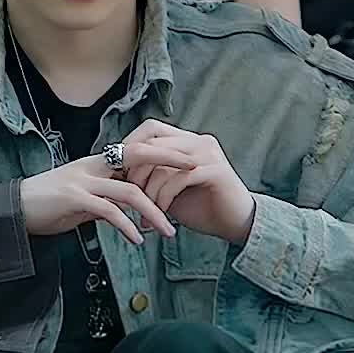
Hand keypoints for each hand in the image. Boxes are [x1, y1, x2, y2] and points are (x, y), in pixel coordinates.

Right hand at [20, 154, 174, 247]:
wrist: (14, 209)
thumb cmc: (48, 205)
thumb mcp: (82, 200)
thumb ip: (105, 200)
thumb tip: (127, 211)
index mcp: (98, 163)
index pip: (138, 150)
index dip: (164, 152)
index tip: (189, 161)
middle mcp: (94, 166)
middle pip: (140, 156)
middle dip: (170, 162)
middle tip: (196, 172)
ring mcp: (83, 180)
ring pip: (129, 190)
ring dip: (154, 211)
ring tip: (169, 232)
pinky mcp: (74, 198)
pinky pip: (108, 211)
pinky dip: (126, 226)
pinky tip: (137, 240)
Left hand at [122, 121, 255, 245]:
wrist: (235, 224)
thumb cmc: (201, 207)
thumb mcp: (170, 188)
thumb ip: (152, 174)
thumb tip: (119, 171)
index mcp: (188, 141)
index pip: (151, 128)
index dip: (130, 146)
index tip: (118, 171)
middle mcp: (199, 142)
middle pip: (153, 143)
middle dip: (135, 171)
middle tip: (128, 195)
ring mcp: (209, 154)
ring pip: (164, 162)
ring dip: (148, 191)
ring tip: (144, 214)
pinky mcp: (216, 171)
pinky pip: (179, 179)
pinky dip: (164, 198)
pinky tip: (160, 215)